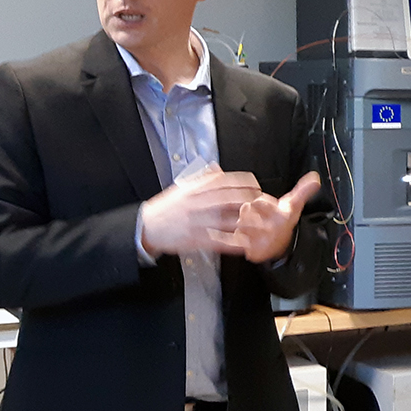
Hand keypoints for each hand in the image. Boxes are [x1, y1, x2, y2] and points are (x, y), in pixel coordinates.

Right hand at [139, 165, 263, 254]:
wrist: (146, 227)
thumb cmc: (167, 207)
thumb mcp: (182, 188)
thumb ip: (202, 179)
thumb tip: (217, 168)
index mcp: (195, 189)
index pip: (225, 181)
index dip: (245, 183)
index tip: (256, 185)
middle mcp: (197, 203)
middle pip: (231, 198)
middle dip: (250, 199)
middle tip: (263, 203)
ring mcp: (197, 221)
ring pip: (228, 220)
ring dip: (246, 221)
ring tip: (259, 221)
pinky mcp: (195, 239)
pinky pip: (219, 240)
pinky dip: (234, 242)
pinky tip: (245, 243)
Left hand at [219, 172, 322, 263]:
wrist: (283, 247)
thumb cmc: (284, 223)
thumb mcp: (294, 205)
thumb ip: (303, 190)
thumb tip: (315, 178)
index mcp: (281, 216)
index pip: (258, 200)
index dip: (260, 202)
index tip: (266, 207)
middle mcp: (272, 229)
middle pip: (246, 209)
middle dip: (250, 212)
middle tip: (260, 217)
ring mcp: (262, 242)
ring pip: (239, 223)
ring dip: (243, 224)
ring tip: (254, 227)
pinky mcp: (253, 252)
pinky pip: (237, 237)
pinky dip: (240, 236)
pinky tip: (249, 237)